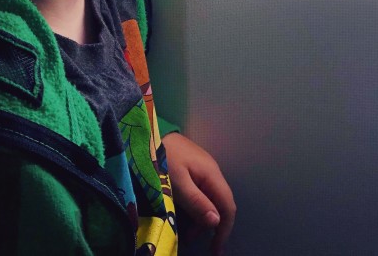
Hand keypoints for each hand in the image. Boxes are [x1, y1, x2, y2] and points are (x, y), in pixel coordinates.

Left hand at [162, 132, 235, 254]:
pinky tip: (184, 215)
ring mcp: (204, 170)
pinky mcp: (194, 169)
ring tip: (186, 234)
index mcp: (212, 175)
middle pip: (221, 204)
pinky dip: (196, 208)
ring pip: (211, 199)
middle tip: (196, 243)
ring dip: (202, 218)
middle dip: (212, 227)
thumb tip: (216, 222)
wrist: (150, 134)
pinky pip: (202, 193)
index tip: (216, 250)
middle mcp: (213, 172)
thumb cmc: (163, 158)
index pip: (228, 206)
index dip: (224, 230)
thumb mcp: (177, 184)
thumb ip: (197, 203)